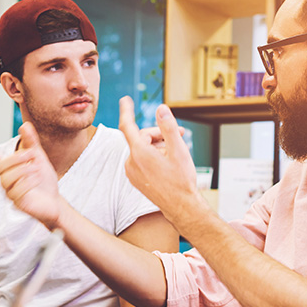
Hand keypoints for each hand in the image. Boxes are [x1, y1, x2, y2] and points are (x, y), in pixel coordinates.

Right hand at [0, 122, 60, 228]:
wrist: (54, 201)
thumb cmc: (44, 181)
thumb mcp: (39, 158)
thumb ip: (32, 143)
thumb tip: (25, 125)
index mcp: (10, 169)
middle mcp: (7, 180)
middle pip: (1, 167)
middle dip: (16, 158)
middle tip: (32, 154)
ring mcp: (10, 192)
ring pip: (7, 179)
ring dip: (24, 170)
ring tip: (37, 168)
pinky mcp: (18, 203)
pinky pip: (16, 192)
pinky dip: (28, 182)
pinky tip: (37, 179)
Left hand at [118, 96, 199, 227]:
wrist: (181, 206)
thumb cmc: (181, 180)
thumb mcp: (178, 150)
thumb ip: (168, 127)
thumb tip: (161, 108)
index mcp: (140, 153)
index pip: (127, 126)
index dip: (126, 111)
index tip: (125, 100)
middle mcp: (131, 162)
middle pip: (142, 137)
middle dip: (160, 133)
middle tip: (180, 134)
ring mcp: (132, 172)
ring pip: (142, 149)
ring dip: (158, 145)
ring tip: (177, 151)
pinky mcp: (136, 179)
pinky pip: (141, 160)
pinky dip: (153, 155)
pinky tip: (168, 161)